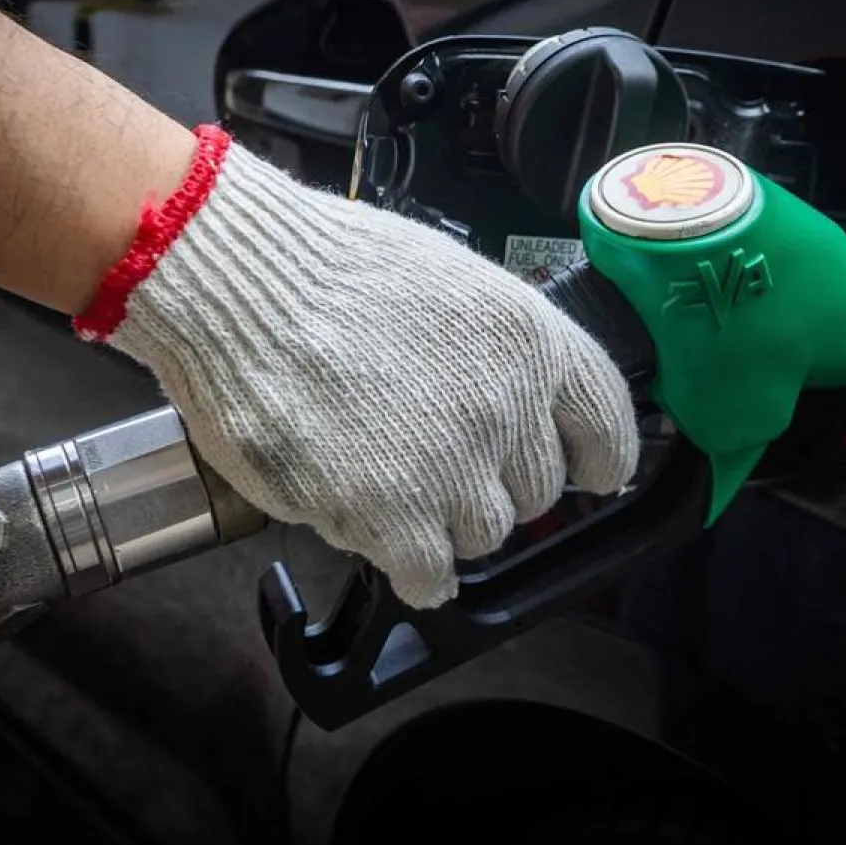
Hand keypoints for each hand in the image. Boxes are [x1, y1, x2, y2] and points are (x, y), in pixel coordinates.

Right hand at [77, 127, 638, 607]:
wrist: (239, 281)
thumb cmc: (328, 268)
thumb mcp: (449, 280)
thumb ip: (500, 350)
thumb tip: (523, 403)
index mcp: (531, 340)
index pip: (606, 424)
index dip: (597, 458)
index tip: (588, 473)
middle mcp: (508, 405)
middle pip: (538, 490)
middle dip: (494, 483)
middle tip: (438, 460)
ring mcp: (452, 464)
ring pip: (485, 535)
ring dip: (446, 522)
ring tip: (394, 483)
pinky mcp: (392, 514)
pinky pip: (433, 576)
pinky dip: (417, 571)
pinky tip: (391, 543)